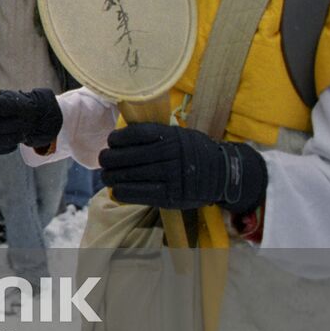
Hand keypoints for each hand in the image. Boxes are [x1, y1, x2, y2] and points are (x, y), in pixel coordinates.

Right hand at [0, 88, 62, 155]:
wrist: (30, 121)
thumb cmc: (24, 108)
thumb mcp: (20, 103)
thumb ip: (7, 102)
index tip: (0, 121)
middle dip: (9, 126)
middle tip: (23, 122)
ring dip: (12, 137)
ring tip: (22, 131)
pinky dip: (9, 146)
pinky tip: (14, 138)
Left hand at [99, 123, 266, 213]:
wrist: (224, 175)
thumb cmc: (194, 152)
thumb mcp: (179, 135)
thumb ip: (155, 134)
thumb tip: (121, 136)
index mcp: (169, 136)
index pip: (132, 135)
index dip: (116, 139)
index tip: (111, 142)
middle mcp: (168, 154)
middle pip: (124, 157)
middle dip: (108, 159)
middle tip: (105, 161)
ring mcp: (169, 176)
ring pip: (126, 176)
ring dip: (111, 177)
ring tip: (108, 176)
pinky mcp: (169, 196)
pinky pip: (136, 194)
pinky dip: (121, 192)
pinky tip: (117, 190)